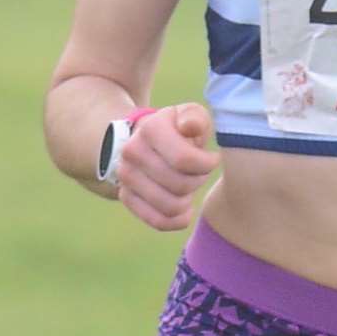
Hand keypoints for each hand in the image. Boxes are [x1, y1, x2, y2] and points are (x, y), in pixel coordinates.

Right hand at [115, 103, 218, 231]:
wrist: (150, 140)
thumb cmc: (179, 128)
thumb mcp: (192, 115)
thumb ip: (196, 117)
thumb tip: (188, 126)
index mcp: (150, 128)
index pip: (184, 160)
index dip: (206, 164)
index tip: (211, 158)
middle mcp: (131, 152)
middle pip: (180, 185)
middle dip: (198, 180)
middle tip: (200, 171)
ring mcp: (125, 176)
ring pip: (171, 206)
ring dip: (188, 199)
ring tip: (190, 184)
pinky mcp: (125, 196)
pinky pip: (157, 221)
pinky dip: (177, 219)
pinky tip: (185, 208)